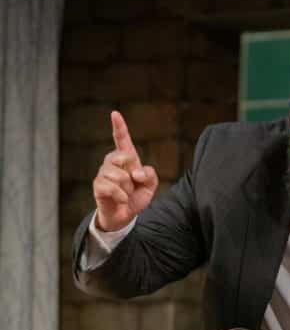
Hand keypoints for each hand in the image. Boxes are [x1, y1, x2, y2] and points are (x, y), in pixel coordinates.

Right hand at [93, 111, 158, 231]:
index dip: (119, 127)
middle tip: (134, 184)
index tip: (115, 113)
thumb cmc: (135, 198)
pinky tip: (122, 200)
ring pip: (117, 174)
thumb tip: (137, 172)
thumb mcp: (150, 186)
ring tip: (126, 193)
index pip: (122, 140)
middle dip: (133, 171)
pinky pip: (110, 186)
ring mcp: (103, 174)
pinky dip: (121, 195)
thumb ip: (150, 175)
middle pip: (122, 156)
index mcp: (126, 160)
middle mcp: (112, 163)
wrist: (124, 216)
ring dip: (127, 186)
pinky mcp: (98, 186)